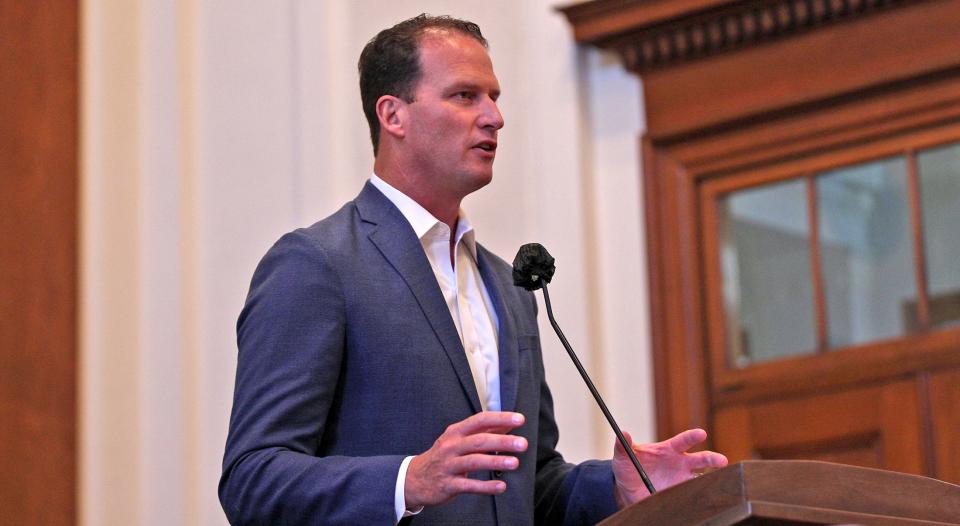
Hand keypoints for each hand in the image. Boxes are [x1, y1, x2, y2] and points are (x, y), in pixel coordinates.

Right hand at [405, 411, 528, 508]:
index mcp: (456, 432)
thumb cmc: (444, 455)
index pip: (480, 420)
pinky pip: (469, 486)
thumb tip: (509, 424)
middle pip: (479, 441)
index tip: (519, 419)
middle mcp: (452, 446)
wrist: (415, 478)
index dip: (500, 418)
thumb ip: (484, 432)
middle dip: (502, 441)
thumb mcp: (460, 439)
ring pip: (474, 462)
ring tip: (515, 463)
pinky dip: (485, 486)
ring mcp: (449, 465)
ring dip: (495, 461)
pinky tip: (501, 487)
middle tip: (522, 444)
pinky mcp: (448, 484)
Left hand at [611, 429, 727, 507]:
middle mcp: (680, 464)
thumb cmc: (628, 467)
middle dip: (712, 459)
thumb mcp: (622, 457)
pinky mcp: (680, 494)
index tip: (701, 434)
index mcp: (668, 450)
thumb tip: (623, 433)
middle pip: (701, 460)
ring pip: (702, 479)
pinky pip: (693, 495)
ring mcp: (682, 480)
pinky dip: (700, 497)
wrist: (628, 489)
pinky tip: (707, 500)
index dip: (692, 436)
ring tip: (722, 483)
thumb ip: (622, 446)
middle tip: (722, 461)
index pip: (683, 441)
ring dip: (712, 480)